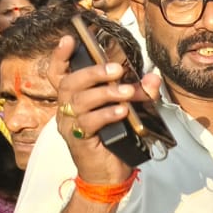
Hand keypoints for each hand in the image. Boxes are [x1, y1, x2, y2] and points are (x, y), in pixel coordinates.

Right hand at [47, 35, 161, 186]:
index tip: (69, 39)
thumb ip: (139, 93)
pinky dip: (107, 114)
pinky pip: (88, 123)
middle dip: (94, 72)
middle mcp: (67, 110)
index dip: (61, 56)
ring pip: (79, 101)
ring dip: (106, 93)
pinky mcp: (78, 140)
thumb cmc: (115, 139)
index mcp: (75, 99)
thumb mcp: (129, 112)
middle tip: (117, 69)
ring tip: (128, 93)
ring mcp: (70, 125)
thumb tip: (153, 78)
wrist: (108, 174)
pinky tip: (122, 112)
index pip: (59, 74)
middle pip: (70, 83)